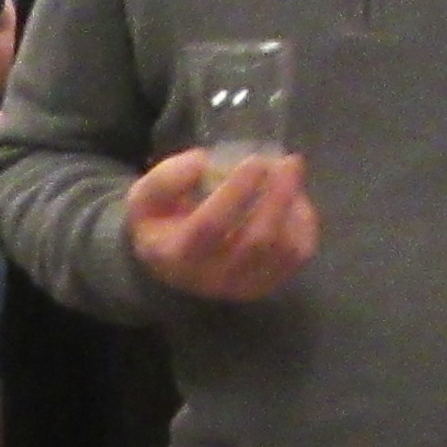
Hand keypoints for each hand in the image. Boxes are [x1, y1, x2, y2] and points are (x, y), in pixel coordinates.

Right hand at [123, 147, 317, 301]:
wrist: (169, 264)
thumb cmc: (159, 222)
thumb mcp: (143, 196)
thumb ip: (167, 178)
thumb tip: (203, 162)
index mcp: (176, 254)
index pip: (211, 226)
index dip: (236, 192)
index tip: (254, 161)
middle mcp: (211, 277)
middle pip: (256, 240)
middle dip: (278, 196)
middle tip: (289, 162)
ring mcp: (242, 286)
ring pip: (283, 250)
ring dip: (293, 207)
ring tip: (290, 175)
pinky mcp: (266, 284)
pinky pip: (297, 257)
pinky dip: (304, 225)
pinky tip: (296, 199)